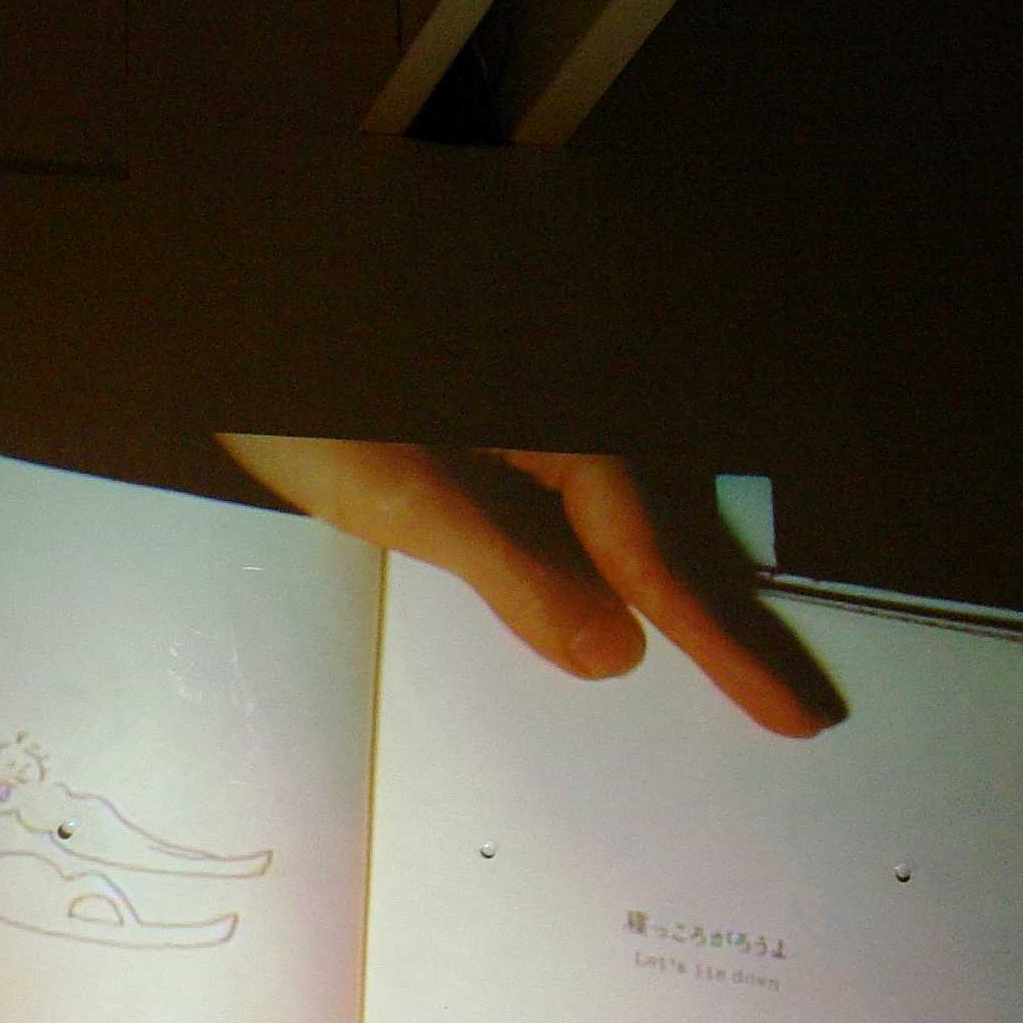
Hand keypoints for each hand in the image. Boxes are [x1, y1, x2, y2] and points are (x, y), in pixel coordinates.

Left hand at [213, 436, 843, 736]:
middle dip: (717, 618)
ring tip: (728, 669)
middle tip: (793, 708)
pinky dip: (594, 558)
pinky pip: (572, 499)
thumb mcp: (398, 492)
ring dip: (661, 591)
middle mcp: (572, 405)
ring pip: (621, 513)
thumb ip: (511, 571)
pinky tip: (601, 600)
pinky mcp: (495, 420)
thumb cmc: (297, 388)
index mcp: (567, 419)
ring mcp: (539, 407)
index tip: (797, 715)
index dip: (725, 643)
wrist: (225, 308)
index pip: (659, 554)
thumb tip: (614, 652)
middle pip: (661, 528)